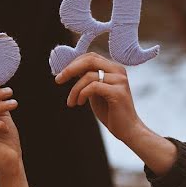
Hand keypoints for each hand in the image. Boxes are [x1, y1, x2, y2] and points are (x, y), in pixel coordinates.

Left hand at [56, 52, 176, 173]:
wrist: (127, 129)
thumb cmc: (110, 110)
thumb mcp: (95, 90)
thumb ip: (87, 78)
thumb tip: (68, 69)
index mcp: (113, 68)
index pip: (90, 56)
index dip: (73, 63)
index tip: (60, 74)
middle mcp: (118, 71)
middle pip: (89, 60)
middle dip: (70, 69)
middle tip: (58, 80)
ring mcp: (120, 81)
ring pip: (88, 76)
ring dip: (74, 89)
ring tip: (71, 102)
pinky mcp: (118, 92)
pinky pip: (93, 87)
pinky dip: (82, 94)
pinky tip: (79, 103)